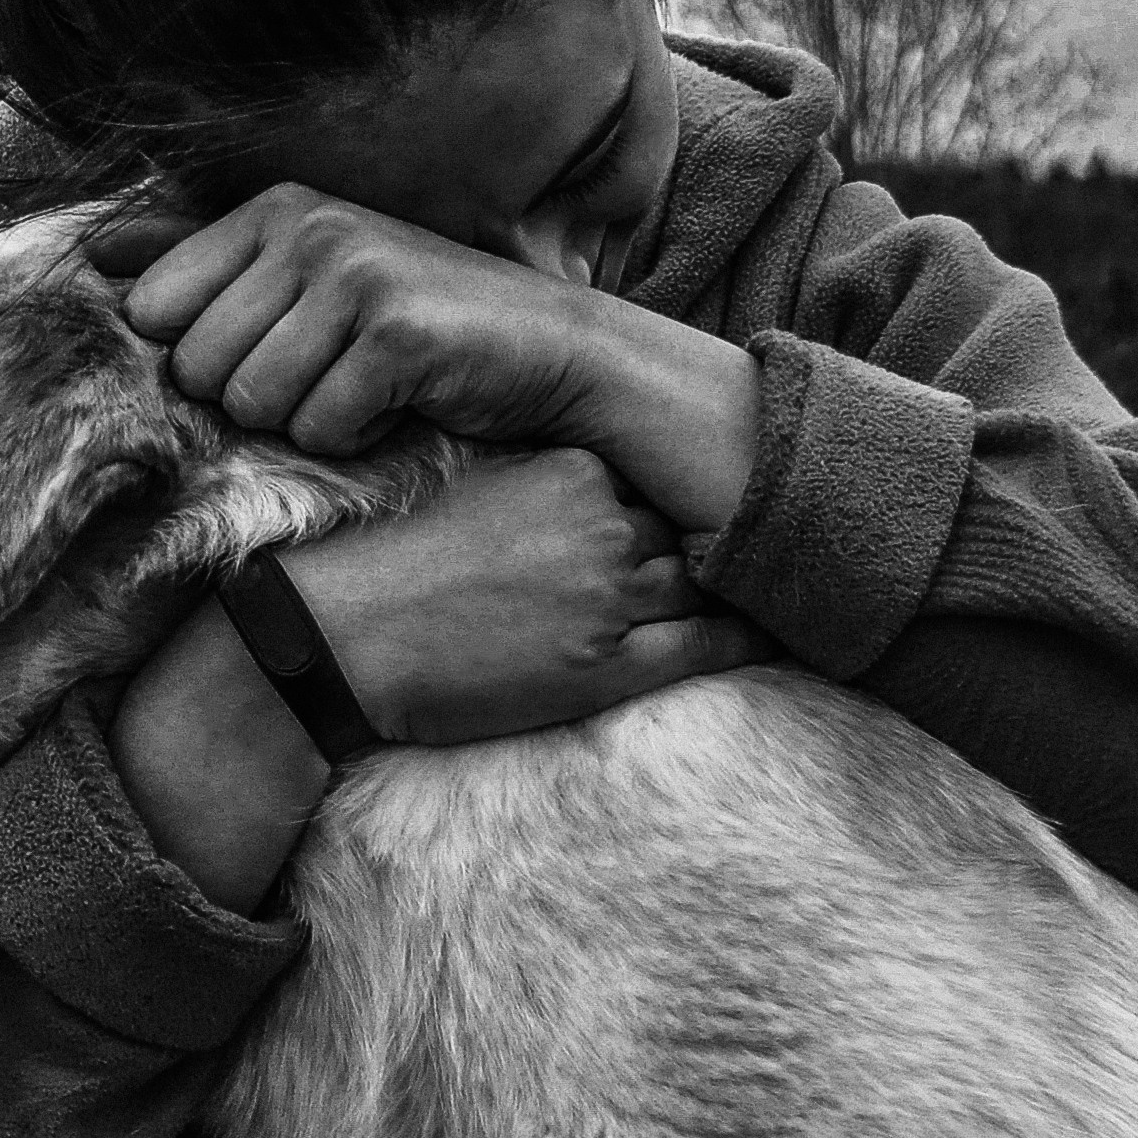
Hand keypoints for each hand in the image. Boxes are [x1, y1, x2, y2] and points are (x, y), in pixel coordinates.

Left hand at [97, 185, 609, 455]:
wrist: (551, 350)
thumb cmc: (416, 324)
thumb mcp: (306, 278)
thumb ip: (201, 262)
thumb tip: (94, 253)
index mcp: (273, 205)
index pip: (153, 311)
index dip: (204, 357)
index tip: (276, 346)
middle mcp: (309, 225)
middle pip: (198, 367)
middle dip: (256, 397)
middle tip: (328, 373)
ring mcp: (355, 273)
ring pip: (252, 403)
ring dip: (307, 421)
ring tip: (361, 388)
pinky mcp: (397, 334)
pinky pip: (318, 428)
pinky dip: (355, 440)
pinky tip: (397, 406)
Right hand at [279, 448, 779, 744]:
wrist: (343, 639)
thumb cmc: (398, 568)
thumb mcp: (480, 493)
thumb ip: (548, 484)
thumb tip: (597, 488)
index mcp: (570, 471)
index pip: (655, 479)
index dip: (682, 497)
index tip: (713, 496)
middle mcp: (602, 526)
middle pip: (689, 528)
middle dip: (719, 536)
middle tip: (779, 536)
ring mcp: (611, 597)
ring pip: (706, 582)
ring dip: (741, 585)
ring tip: (795, 581)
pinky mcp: (609, 666)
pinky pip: (706, 647)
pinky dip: (747, 640)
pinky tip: (777, 634)